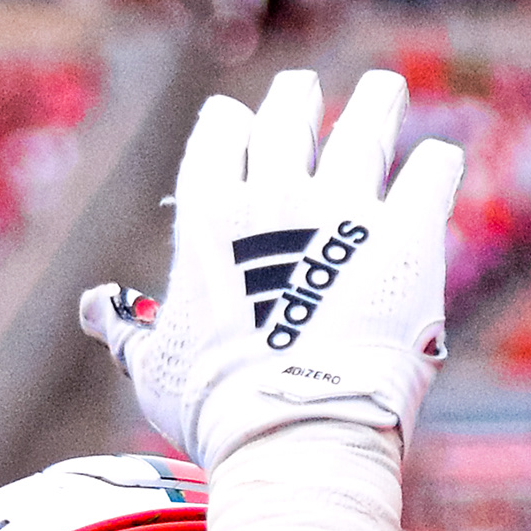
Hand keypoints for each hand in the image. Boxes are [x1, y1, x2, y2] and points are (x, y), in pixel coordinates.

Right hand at [79, 67, 462, 473]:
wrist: (297, 439)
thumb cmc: (218, 413)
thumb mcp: (156, 371)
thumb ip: (128, 330)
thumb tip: (92, 308)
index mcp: (210, 214)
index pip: (223, 131)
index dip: (233, 127)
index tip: (242, 130)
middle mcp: (278, 194)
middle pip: (290, 114)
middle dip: (298, 99)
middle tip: (306, 92)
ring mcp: (347, 211)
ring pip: (367, 125)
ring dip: (377, 103)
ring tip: (386, 91)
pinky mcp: (410, 237)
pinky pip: (432, 173)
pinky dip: (436, 164)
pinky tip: (438, 161)